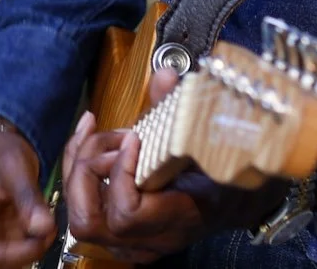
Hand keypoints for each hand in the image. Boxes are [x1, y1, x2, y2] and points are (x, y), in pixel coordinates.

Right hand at [0, 112, 54, 268]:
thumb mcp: (13, 163)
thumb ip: (27, 196)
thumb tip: (44, 228)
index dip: (23, 253)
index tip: (46, 234)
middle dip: (15, 265)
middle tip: (38, 244)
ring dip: (22, 260)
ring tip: (41, 234)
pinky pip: (6, 263)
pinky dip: (25, 253)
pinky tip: (39, 234)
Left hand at [61, 71, 286, 259]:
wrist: (236, 202)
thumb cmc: (227, 172)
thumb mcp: (213, 142)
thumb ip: (184, 110)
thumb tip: (163, 74)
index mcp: (177, 219)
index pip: (127, 214)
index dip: (120, 174)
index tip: (134, 138)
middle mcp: (149, 240)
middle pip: (88, 221)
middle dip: (88, 172)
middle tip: (116, 139)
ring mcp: (131, 242)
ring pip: (79, 216)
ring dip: (81, 167)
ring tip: (105, 134)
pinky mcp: (119, 233)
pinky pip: (84, 207)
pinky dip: (80, 166)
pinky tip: (92, 132)